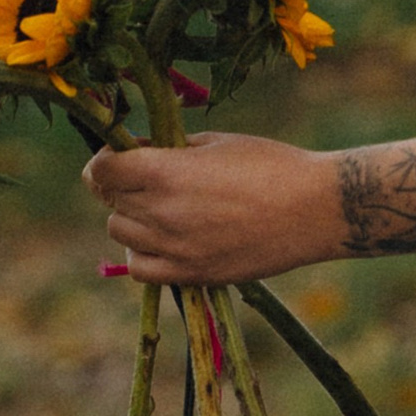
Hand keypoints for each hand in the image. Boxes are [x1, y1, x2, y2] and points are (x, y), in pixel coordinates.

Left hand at [84, 133, 344, 285]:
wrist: (314, 208)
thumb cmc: (270, 163)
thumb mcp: (216, 141)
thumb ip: (169, 148)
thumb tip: (136, 152)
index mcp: (166, 172)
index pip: (101, 170)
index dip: (104, 160)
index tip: (117, 155)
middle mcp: (162, 213)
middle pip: (110, 200)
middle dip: (121, 184)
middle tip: (147, 175)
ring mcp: (175, 249)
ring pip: (120, 232)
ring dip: (131, 216)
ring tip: (162, 205)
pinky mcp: (191, 275)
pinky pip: (140, 268)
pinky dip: (142, 252)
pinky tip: (164, 237)